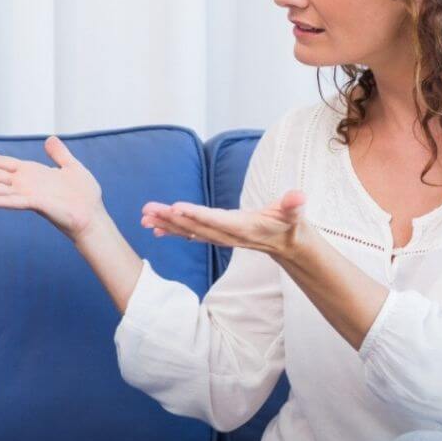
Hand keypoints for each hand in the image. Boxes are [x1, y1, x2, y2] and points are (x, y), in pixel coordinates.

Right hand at [0, 136, 106, 241]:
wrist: (93, 216)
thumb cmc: (84, 195)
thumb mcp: (71, 167)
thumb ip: (59, 153)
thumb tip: (50, 139)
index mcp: (30, 173)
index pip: (1, 163)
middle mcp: (24, 184)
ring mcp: (27, 194)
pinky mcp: (35, 204)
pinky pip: (10, 201)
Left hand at [141, 190, 309, 258]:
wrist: (287, 244)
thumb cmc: (290, 225)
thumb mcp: (294, 215)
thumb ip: (294, 206)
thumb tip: (298, 196)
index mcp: (243, 227)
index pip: (217, 220)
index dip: (197, 214)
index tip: (176, 207)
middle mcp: (227, 235)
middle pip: (195, 226)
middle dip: (170, 218)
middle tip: (147, 211)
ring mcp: (219, 237)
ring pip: (188, 231)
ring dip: (164, 224)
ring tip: (143, 218)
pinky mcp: (215, 236)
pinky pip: (190, 234)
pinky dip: (171, 231)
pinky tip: (153, 230)